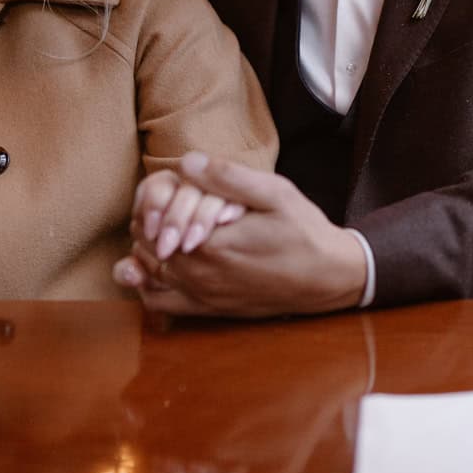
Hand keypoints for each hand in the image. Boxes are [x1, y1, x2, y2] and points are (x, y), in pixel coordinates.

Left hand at [114, 153, 367, 317]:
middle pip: (144, 242)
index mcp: (211, 243)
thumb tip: (185, 162)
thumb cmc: (304, 232)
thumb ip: (228, 177)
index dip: (155, 195)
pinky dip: (146, 283)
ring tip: (167, 224)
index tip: (172, 183)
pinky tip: (157, 264)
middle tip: (168, 199)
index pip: (153, 217)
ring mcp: (202, 296)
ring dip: (147, 245)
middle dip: (150, 218)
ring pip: (147, 270)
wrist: (328, 278)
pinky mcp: (209, 310)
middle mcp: (199, 275)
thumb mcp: (275, 194)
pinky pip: (159, 302)